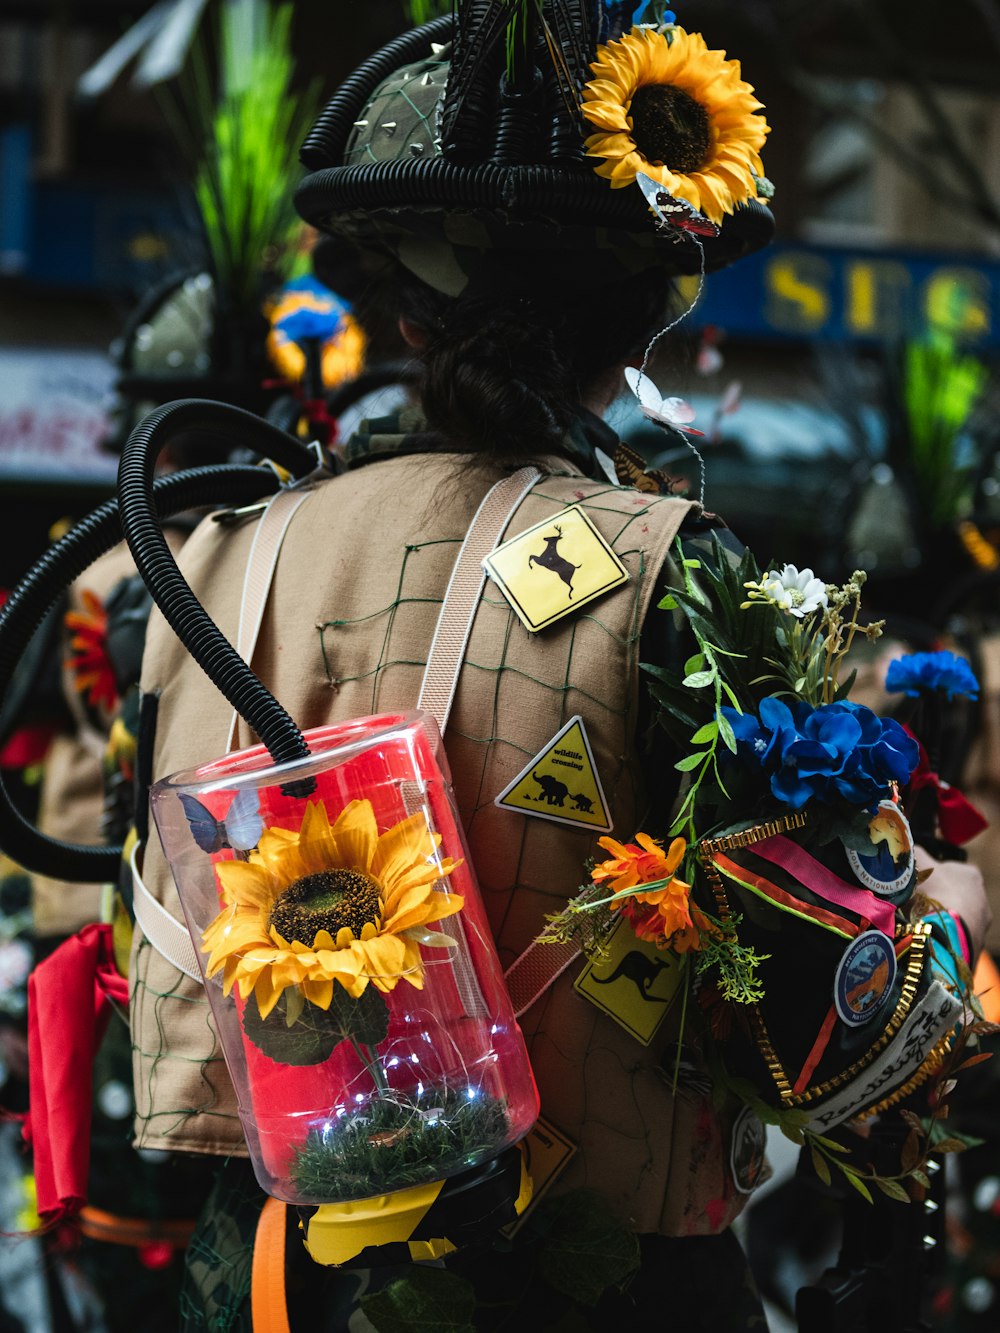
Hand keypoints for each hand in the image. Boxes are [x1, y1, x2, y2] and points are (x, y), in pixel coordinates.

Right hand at [915, 845, 991, 960]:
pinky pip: (954, 935)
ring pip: (955, 916)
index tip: (917, 881)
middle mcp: (982, 897)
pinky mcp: (976, 943)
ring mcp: (981, 923)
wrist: (945, 933)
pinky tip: (929, 935)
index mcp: (971, 874)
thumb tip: (906, 847)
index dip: (931, 873)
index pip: (951, 869)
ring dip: (940, 918)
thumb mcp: (919, 865)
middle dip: (937, 897)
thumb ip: (914, 853)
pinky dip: (943, 935)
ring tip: (920, 922)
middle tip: (916, 902)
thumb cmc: (932, 893)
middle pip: (953, 894)